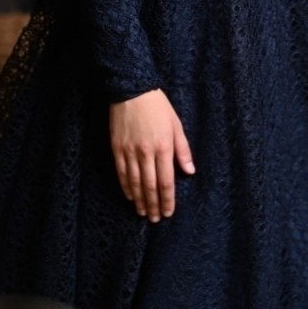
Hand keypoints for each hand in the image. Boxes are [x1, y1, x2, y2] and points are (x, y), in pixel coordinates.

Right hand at [109, 89, 194, 221]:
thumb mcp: (176, 124)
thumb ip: (182, 149)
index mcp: (163, 146)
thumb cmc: (157, 106)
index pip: (166, 181)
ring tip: (143, 212)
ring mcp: (130, 151)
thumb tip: (190, 171)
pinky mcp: (117, 148)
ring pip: (135, 183)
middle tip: (156, 219)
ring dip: (140, 200)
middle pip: (150, 186)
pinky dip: (126, 187)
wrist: (131, 89)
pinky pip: (122, 173)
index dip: (168, 199)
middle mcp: (146, 152)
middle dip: (154, 205)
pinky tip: (130, 196)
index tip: (169, 212)